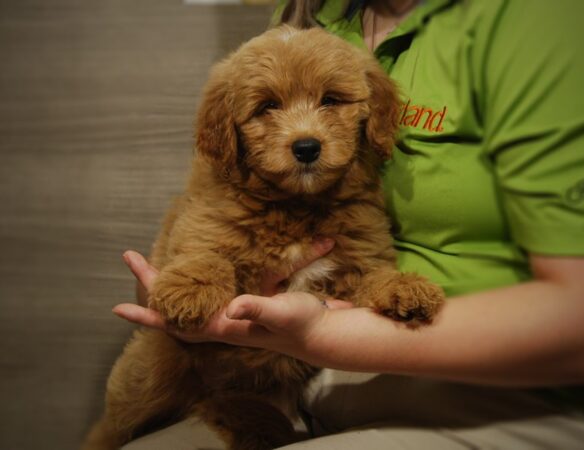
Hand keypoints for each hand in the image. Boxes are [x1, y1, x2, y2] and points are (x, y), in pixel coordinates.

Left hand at [113, 238, 351, 347]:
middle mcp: (223, 322)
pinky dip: (197, 285)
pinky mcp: (246, 305)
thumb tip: (231, 307)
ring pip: (190, 303)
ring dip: (170, 285)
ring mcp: (233, 314)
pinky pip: (211, 295)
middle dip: (152, 286)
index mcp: (225, 326)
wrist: (324, 333)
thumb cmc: (303, 325)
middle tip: (133, 258)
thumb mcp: (282, 312)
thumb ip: (257, 309)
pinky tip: (196, 273)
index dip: (147, 315)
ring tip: (155, 266)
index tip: (118, 306)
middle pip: (175, 309)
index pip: (176, 323)